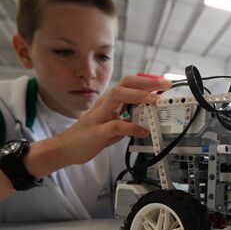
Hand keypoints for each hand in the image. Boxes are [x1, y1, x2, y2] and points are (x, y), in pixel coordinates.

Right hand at [52, 76, 170, 165]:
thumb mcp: (113, 125)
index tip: (163, 82)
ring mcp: (99, 116)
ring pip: (118, 96)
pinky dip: (131, 127)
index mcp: (109, 101)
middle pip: (125, 83)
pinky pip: (115, 125)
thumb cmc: (89, 135)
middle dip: (146, 82)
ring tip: (155, 101)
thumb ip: (128, 119)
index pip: (129, 84)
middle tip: (165, 84)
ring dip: (139, 96)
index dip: (147, 81)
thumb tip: (147, 116)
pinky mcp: (97, 131)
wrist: (65, 148)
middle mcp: (104, 104)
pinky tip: (142, 131)